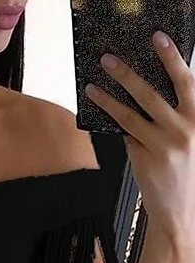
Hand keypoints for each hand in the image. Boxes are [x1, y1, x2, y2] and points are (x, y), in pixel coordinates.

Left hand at [85, 31, 194, 245]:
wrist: (180, 209)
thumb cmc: (183, 171)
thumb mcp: (188, 138)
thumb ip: (173, 117)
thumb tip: (143, 94)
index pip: (186, 81)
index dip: (171, 58)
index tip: (157, 38)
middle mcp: (183, 129)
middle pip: (151, 94)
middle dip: (128, 74)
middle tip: (109, 60)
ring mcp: (163, 145)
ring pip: (130, 116)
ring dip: (108, 99)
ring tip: (92, 87)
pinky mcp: (145, 160)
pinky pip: (126, 138)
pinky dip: (116, 127)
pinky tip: (102, 115)